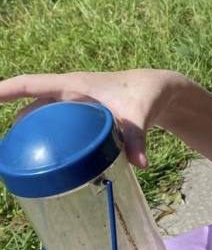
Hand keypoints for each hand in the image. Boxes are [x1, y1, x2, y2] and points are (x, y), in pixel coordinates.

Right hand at [0, 69, 178, 168]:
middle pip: (32, 107)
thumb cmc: (145, 94)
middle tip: (6, 150)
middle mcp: (69, 93)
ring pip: (43, 118)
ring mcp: (75, 105)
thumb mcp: (140, 114)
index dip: (5, 90)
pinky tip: (47, 162)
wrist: (159, 91)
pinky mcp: (82, 118)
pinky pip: (57, 127)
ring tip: (19, 159)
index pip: (30, 84)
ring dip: (30, 134)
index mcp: (74, 85)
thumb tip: (140, 165)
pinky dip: (49, 139)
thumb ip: (137, 138)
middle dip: (16, 124)